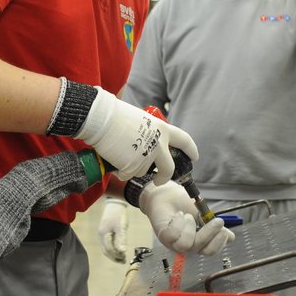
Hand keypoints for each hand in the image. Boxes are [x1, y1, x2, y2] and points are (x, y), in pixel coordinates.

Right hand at [76, 88, 197, 182]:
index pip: (184, 141)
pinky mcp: (133, 166)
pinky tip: (115, 159)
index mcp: (163, 129)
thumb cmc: (116, 115)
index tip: (194, 158)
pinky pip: (128, 174)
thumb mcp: (141, 120)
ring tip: (121, 153)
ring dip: (133, 168)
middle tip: (160, 180)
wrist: (101, 118)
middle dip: (165, 177)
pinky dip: (121, 171)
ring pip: (143, 171)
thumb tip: (150, 143)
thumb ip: (150, 133)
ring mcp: (146, 156)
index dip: (191, 150)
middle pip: (169, 168)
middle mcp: (158, 144)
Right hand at [97, 197, 128, 262]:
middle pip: (106, 250)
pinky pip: (107, 243)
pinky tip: (118, 249)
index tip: (124, 259)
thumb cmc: (119, 214)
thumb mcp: (121, 227)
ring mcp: (102, 233)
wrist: (115, 202)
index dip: (117, 255)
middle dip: (114, 257)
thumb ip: (121, 240)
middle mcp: (101, 235)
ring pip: (106, 247)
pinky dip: (112, 248)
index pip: (109, 249)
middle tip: (124, 261)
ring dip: (113, 254)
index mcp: (104, 234)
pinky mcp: (104, 230)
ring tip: (122, 257)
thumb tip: (122, 252)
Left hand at [138, 181, 233, 254]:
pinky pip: (173, 235)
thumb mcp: (203, 215)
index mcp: (197, 242)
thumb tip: (231, 237)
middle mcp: (186, 246)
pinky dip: (178, 222)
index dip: (219, 243)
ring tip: (188, 216)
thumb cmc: (184, 206)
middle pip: (200, 249)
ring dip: (190, 227)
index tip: (224, 230)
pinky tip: (179, 215)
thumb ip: (215, 227)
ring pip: (186, 244)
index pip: (210, 251)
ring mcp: (173, 242)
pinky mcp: (163, 235)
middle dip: (210, 234)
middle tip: (217, 220)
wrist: (166, 195)